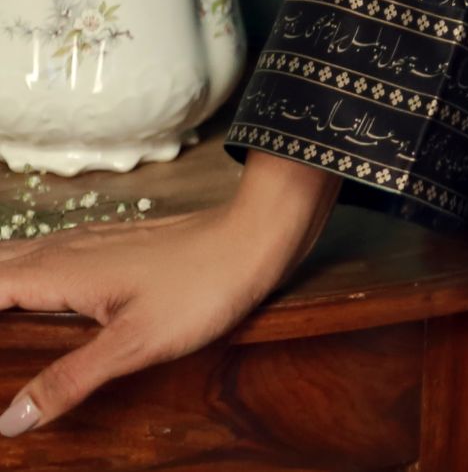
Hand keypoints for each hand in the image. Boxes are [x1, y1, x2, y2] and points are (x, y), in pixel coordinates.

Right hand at [0, 159, 337, 435]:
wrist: (255, 235)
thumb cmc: (201, 286)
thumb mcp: (133, 345)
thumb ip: (69, 379)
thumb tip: (9, 419)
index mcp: (62, 271)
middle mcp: (68, 248)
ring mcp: (90, 242)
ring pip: (22, 256)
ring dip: (0, 282)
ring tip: (0, 319)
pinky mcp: (112, 245)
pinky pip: (48, 254)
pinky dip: (23, 274)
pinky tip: (33, 296)